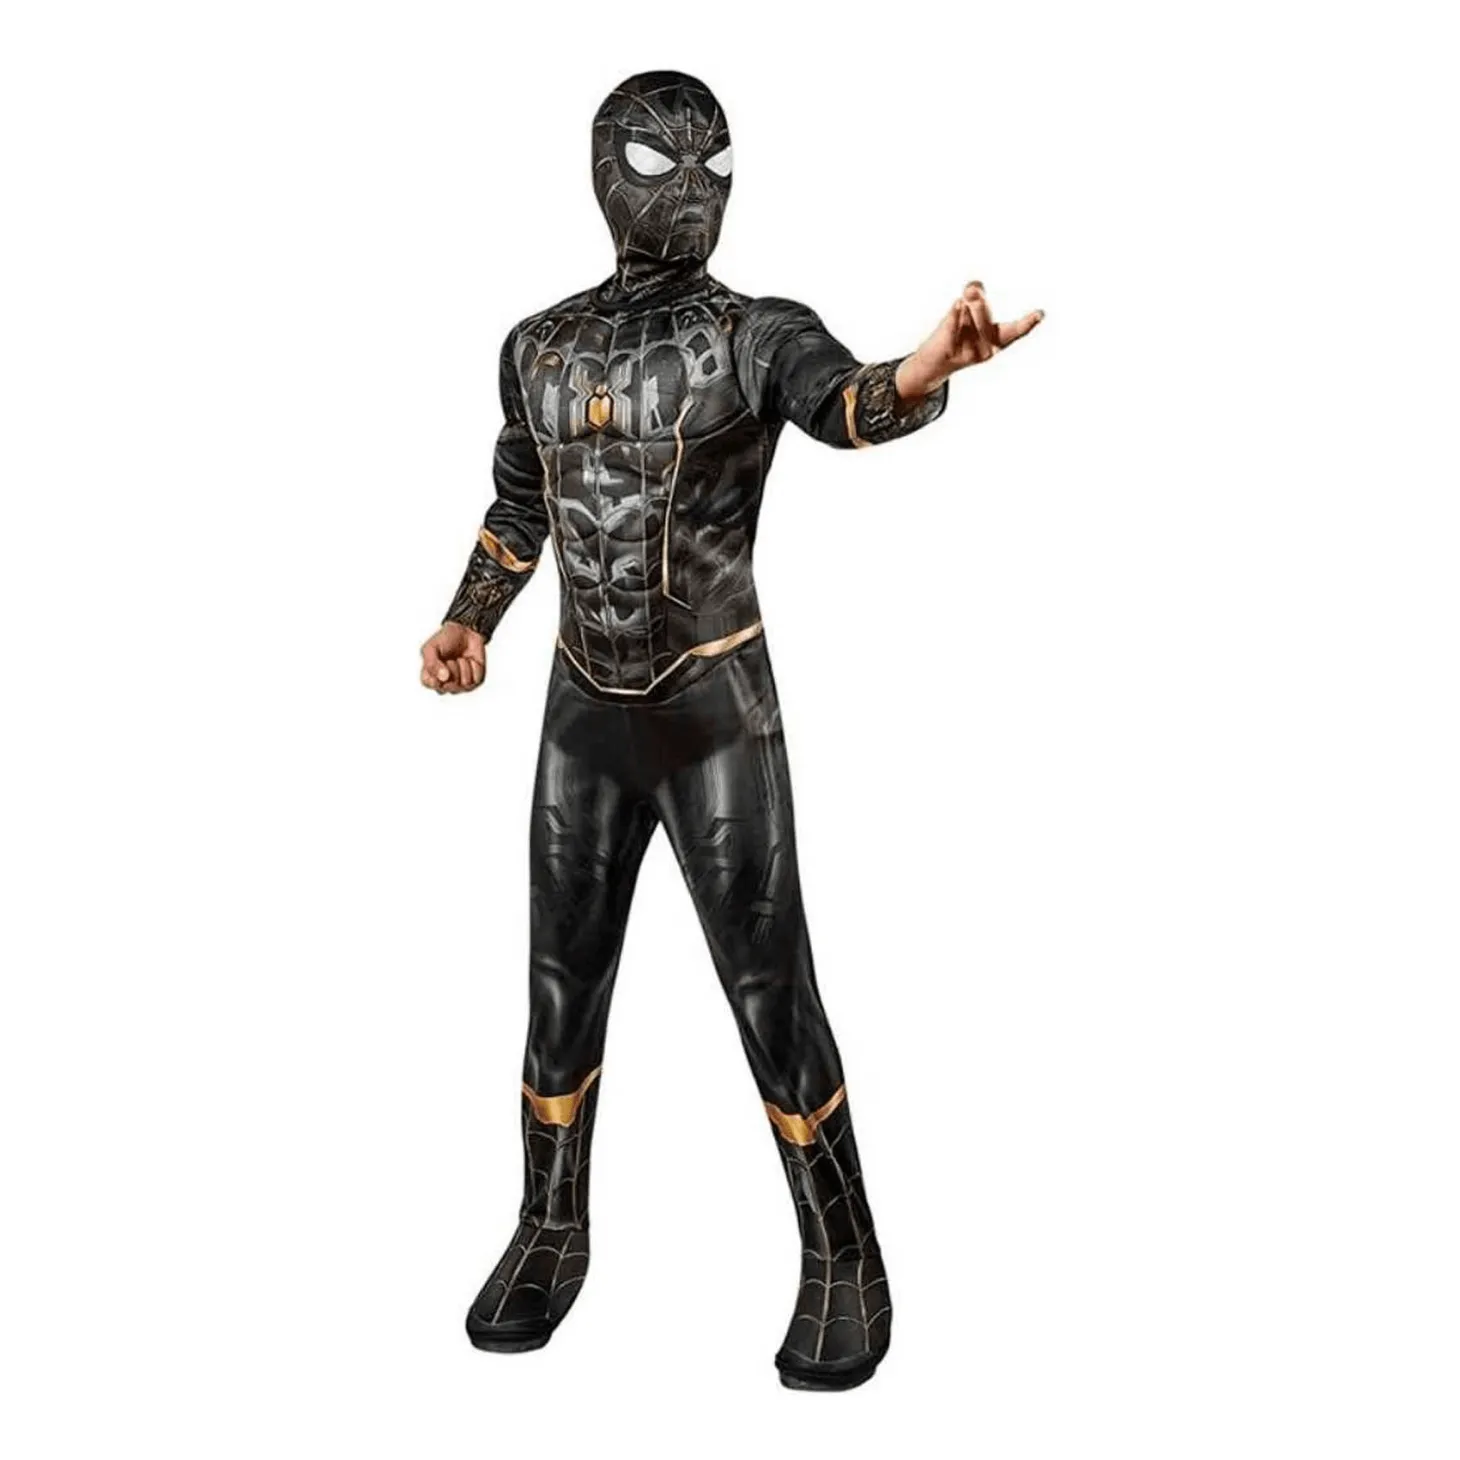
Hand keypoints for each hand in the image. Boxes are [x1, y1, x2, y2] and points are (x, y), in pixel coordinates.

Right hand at [420, 621, 485, 693]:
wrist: (466, 631)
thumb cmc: (445, 640)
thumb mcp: (432, 647)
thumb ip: (431, 664)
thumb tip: (443, 678)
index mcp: (430, 676)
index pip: (429, 684)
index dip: (435, 677)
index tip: (440, 665)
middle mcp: (445, 684)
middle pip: (448, 687)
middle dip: (451, 669)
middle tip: (450, 659)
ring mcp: (461, 685)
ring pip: (463, 684)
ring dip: (463, 666)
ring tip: (460, 658)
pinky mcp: (475, 681)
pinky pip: (476, 679)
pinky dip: (474, 666)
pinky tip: (470, 660)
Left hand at [896, 281, 1043, 399]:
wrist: (935, 362)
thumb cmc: (957, 333)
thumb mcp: (968, 308)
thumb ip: (975, 292)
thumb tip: (974, 286)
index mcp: (997, 341)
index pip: (1015, 330)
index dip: (1028, 322)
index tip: (1040, 314)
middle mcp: (987, 348)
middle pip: (981, 307)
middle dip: (973, 299)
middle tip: (968, 297)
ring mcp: (970, 351)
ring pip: (965, 310)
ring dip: (959, 309)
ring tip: (956, 322)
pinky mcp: (952, 351)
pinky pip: (953, 319)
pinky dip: (953, 313)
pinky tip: (956, 306)